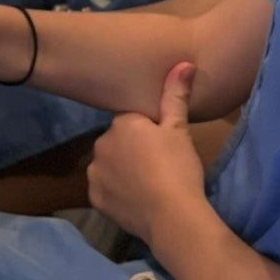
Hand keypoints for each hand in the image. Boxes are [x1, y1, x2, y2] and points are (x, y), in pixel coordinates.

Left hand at [87, 62, 205, 244]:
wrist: (172, 216)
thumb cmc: (177, 168)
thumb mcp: (179, 129)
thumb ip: (176, 95)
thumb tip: (184, 63)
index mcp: (121, 123)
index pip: (131, 122)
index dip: (148, 134)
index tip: (164, 148)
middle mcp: (101, 144)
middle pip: (118, 143)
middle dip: (132, 151)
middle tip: (159, 168)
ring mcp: (95, 173)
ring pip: (108, 166)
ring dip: (121, 172)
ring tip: (148, 186)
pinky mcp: (95, 198)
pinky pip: (105, 190)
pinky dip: (116, 194)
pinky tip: (135, 200)